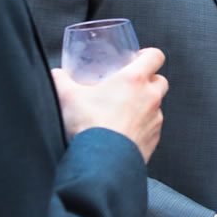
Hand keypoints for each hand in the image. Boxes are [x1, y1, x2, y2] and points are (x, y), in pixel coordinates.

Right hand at [53, 47, 168, 161]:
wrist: (101, 162)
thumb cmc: (89, 127)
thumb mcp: (67, 96)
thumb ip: (61, 80)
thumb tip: (56, 75)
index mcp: (134, 80)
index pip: (155, 56)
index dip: (148, 55)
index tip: (138, 59)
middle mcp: (150, 97)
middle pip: (160, 80)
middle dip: (148, 81)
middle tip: (129, 86)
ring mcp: (155, 120)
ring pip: (157, 106)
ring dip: (144, 105)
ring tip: (123, 111)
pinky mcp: (154, 139)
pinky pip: (152, 128)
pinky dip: (142, 127)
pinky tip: (124, 131)